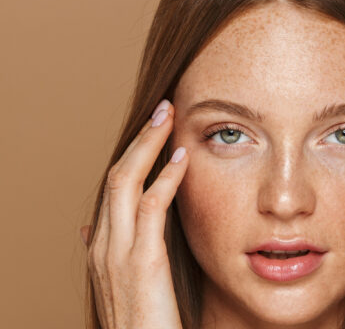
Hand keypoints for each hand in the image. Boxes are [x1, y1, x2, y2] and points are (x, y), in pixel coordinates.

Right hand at [80, 99, 188, 328]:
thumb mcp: (120, 281)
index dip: (133, 155)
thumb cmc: (144, 321)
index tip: (153, 131)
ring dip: (149, 145)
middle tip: (162, 110)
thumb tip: (89, 226)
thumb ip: (107, 250)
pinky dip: (166, 178)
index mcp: (102, 246)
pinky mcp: (142, 262)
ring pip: (126, 182)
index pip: (113, 188)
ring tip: (169, 118)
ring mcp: (118, 252)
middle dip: (140, 139)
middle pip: (116, 175)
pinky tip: (182, 159)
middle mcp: (104, 244)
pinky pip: (151, 208)